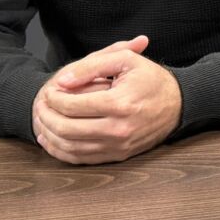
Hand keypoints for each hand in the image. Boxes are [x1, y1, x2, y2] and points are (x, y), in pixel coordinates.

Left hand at [32, 35, 181, 164]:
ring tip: (42, 120)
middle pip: (66, 129)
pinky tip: (51, 139)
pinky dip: (60, 151)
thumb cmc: (151, 79)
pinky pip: (81, 159)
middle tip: (40, 105)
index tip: (49, 90)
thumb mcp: (125, 60)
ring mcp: (118, 146)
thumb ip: (92, 65)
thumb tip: (63, 81)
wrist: (178, 103)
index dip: (54, 98)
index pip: (72, 106)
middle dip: (46, 116)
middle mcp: (119, 129)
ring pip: (70, 147)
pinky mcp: (118, 156)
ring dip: (49, 134)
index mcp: (120, 104)